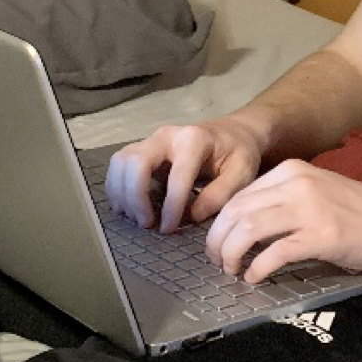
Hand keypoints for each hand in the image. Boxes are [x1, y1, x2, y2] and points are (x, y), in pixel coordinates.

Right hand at [106, 117, 265, 232]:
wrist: (233, 133)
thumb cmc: (239, 153)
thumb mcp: (242, 173)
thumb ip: (220, 195)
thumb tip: (191, 216)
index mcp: (195, 139)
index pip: (176, 175)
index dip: (170, 205)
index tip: (168, 229)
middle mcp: (168, 135)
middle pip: (136, 161)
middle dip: (135, 196)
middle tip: (146, 223)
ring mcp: (152, 140)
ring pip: (121, 161)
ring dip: (122, 193)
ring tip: (136, 218)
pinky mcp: (143, 148)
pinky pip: (120, 165)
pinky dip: (118, 188)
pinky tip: (128, 208)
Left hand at [202, 161, 361, 283]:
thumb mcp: (318, 193)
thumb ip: (284, 201)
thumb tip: (242, 226)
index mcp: (293, 170)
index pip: (238, 195)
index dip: (219, 224)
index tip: (217, 244)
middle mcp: (298, 183)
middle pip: (236, 211)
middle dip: (217, 241)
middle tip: (217, 262)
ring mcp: (311, 209)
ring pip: (248, 230)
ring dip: (231, 255)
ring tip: (232, 270)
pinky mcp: (323, 236)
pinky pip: (274, 253)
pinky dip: (257, 269)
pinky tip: (256, 278)